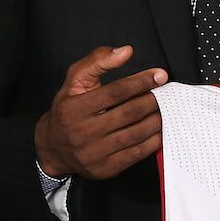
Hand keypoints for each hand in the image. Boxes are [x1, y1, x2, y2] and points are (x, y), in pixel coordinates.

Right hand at [34, 45, 167, 180]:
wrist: (53, 147)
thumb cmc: (68, 109)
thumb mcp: (75, 81)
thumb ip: (98, 61)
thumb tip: (125, 51)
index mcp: (74, 109)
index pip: (115, 92)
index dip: (140, 81)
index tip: (159, 75)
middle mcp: (82, 132)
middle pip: (128, 113)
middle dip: (152, 100)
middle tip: (166, 93)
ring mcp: (94, 153)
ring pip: (135, 134)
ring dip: (156, 120)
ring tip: (165, 109)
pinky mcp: (104, 169)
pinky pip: (136, 154)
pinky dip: (152, 141)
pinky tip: (159, 130)